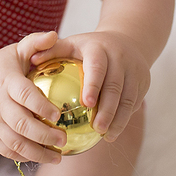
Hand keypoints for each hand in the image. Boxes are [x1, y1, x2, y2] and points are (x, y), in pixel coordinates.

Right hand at [0, 31, 66, 164]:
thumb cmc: (2, 66)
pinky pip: (7, 150)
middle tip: (64, 139)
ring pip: (14, 142)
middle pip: (20, 123)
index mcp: (6, 82)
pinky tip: (44, 157)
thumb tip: (54, 35)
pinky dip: (25, 156)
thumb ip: (35, 42)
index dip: (40, 106)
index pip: (23, 95)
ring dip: (37, 152)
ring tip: (59, 156)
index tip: (58, 114)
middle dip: (43, 134)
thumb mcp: (16, 50)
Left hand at [30, 30, 149, 143]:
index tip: (86, 104)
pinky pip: (135, 103)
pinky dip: (125, 118)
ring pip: (129, 97)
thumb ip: (52, 51)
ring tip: (106, 136)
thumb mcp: (71, 43)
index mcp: (100, 47)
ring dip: (118, 118)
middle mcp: (121, 57)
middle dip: (108, 109)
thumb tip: (31, 61)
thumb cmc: (88, 47)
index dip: (93, 83)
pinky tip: (112, 133)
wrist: (127, 39)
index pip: (98, 66)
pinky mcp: (144, 81)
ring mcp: (135, 69)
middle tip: (96, 128)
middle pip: (116, 86)